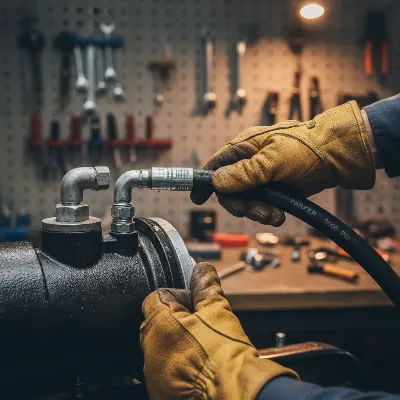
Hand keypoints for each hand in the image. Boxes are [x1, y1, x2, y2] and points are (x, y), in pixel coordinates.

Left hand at [140, 263, 296, 399]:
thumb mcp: (217, 310)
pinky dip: (176, 365)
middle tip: (202, 326)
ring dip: (176, 343)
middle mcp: (150, 347)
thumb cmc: (224, 353)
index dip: (179, 296)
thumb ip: (206, 286)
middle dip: (177, 320)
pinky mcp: (159, 391)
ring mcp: (152, 372)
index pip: (158, 296)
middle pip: (158, 321)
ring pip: (160, 346)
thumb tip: (203, 270)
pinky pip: (163, 369)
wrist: (232, 392)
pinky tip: (196, 366)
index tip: (195, 304)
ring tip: (202, 347)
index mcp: (159, 322)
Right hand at [191, 101, 375, 225]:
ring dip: (257, 212)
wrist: (338, 157)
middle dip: (241, 205)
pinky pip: (262, 206)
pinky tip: (279, 215)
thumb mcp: (273, 160)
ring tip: (275, 216)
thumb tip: (216, 182)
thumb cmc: (307, 149)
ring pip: (247, 201)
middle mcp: (250, 162)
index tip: (197, 199)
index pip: (217, 165)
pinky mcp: (275, 189)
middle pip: (230, 190)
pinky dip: (268, 213)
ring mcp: (262, 177)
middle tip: (255, 212)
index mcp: (245, 147)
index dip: (206, 182)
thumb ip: (244, 173)